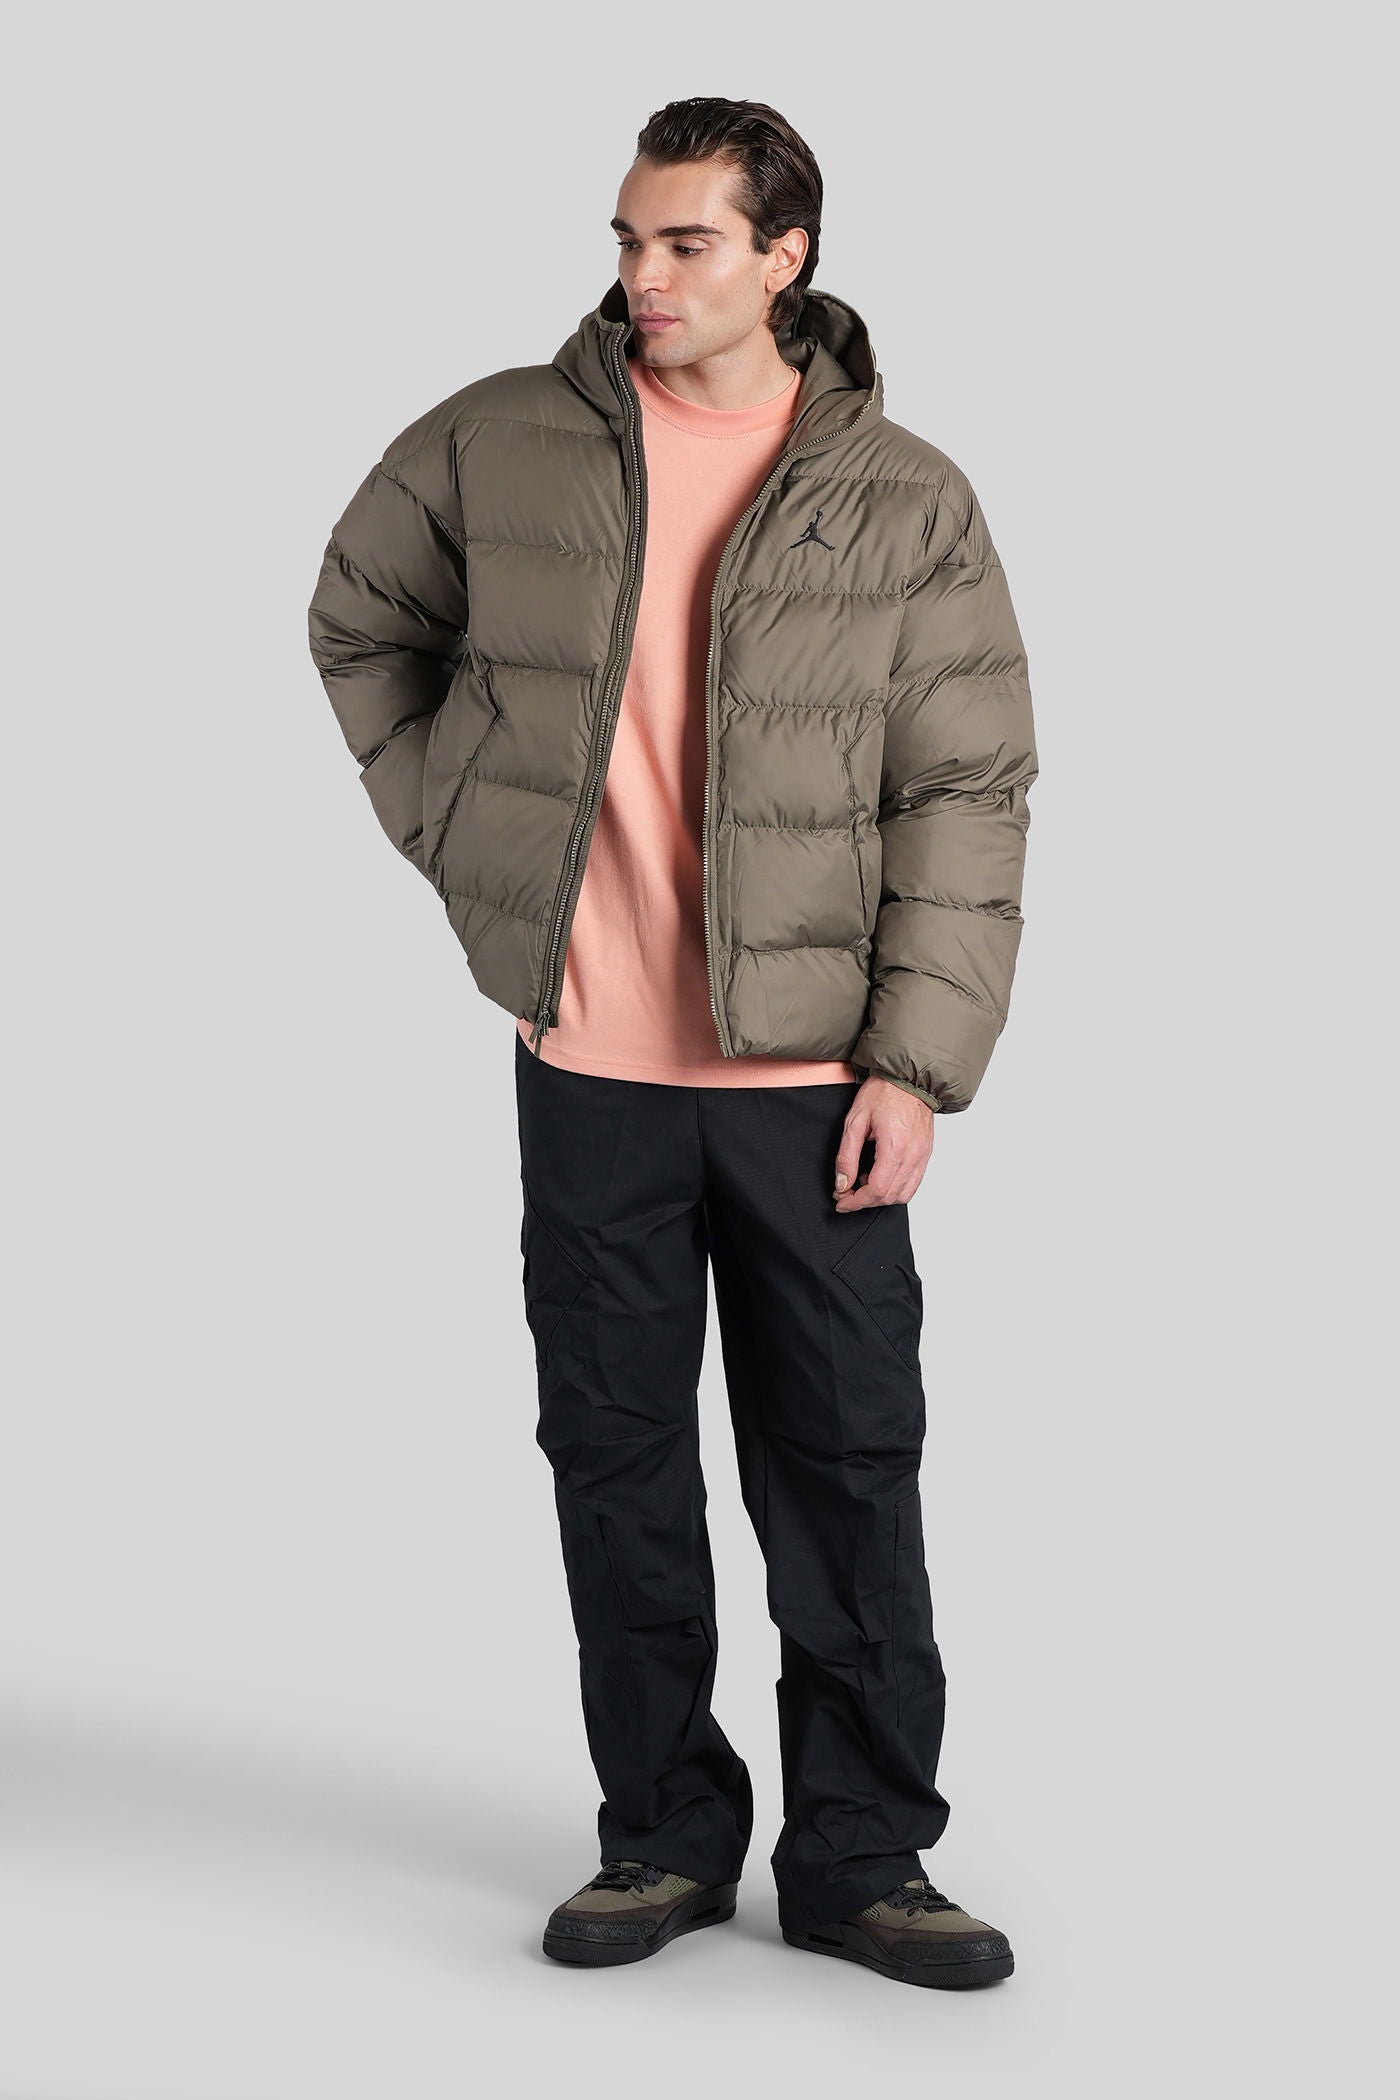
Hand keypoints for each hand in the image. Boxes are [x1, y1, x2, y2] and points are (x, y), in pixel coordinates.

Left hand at [832, 1078, 934, 1210]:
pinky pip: (913, 1184)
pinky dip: (895, 1189)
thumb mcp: (855, 1121)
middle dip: (864, 1201)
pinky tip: (880, 1177)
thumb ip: (847, 1156)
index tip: (840, 1201)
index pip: (876, 1190)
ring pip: (903, 1195)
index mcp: (895, 1147)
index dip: (855, 1201)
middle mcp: (913, 1155)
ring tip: (862, 1183)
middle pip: (889, 1196)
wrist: (908, 1079)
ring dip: (881, 1197)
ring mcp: (922, 1156)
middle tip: (845, 1193)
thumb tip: (842, 1183)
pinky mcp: (926, 1155)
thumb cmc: (883, 1093)